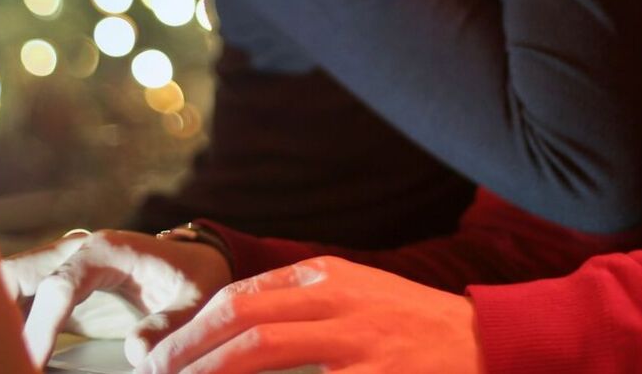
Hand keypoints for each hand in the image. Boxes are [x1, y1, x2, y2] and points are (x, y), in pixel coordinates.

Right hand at [0, 229, 232, 367]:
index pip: (58, 286)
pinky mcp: (56, 294)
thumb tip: (137, 354)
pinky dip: (4, 327)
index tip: (32, 361)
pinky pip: (17, 305)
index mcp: (103, 251)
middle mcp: (71, 253)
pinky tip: (6, 353)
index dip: (42, 326)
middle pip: (12, 275)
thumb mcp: (195, 302)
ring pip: (5, 286)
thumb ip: (168, 325)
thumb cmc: (194, 279)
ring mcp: (59, 269)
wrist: (193, 264)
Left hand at [140, 256, 483, 373]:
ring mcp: (357, 342)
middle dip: (188, 350)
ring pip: (262, 350)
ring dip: (211, 371)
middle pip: (241, 319)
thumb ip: (300, 307)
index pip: (241, 295)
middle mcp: (337, 301)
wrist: (487, 346)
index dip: (192, 327)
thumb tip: (232, 329)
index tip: (161, 354)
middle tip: (155, 372)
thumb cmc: (413, 327)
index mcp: (328, 277)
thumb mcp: (355, 297)